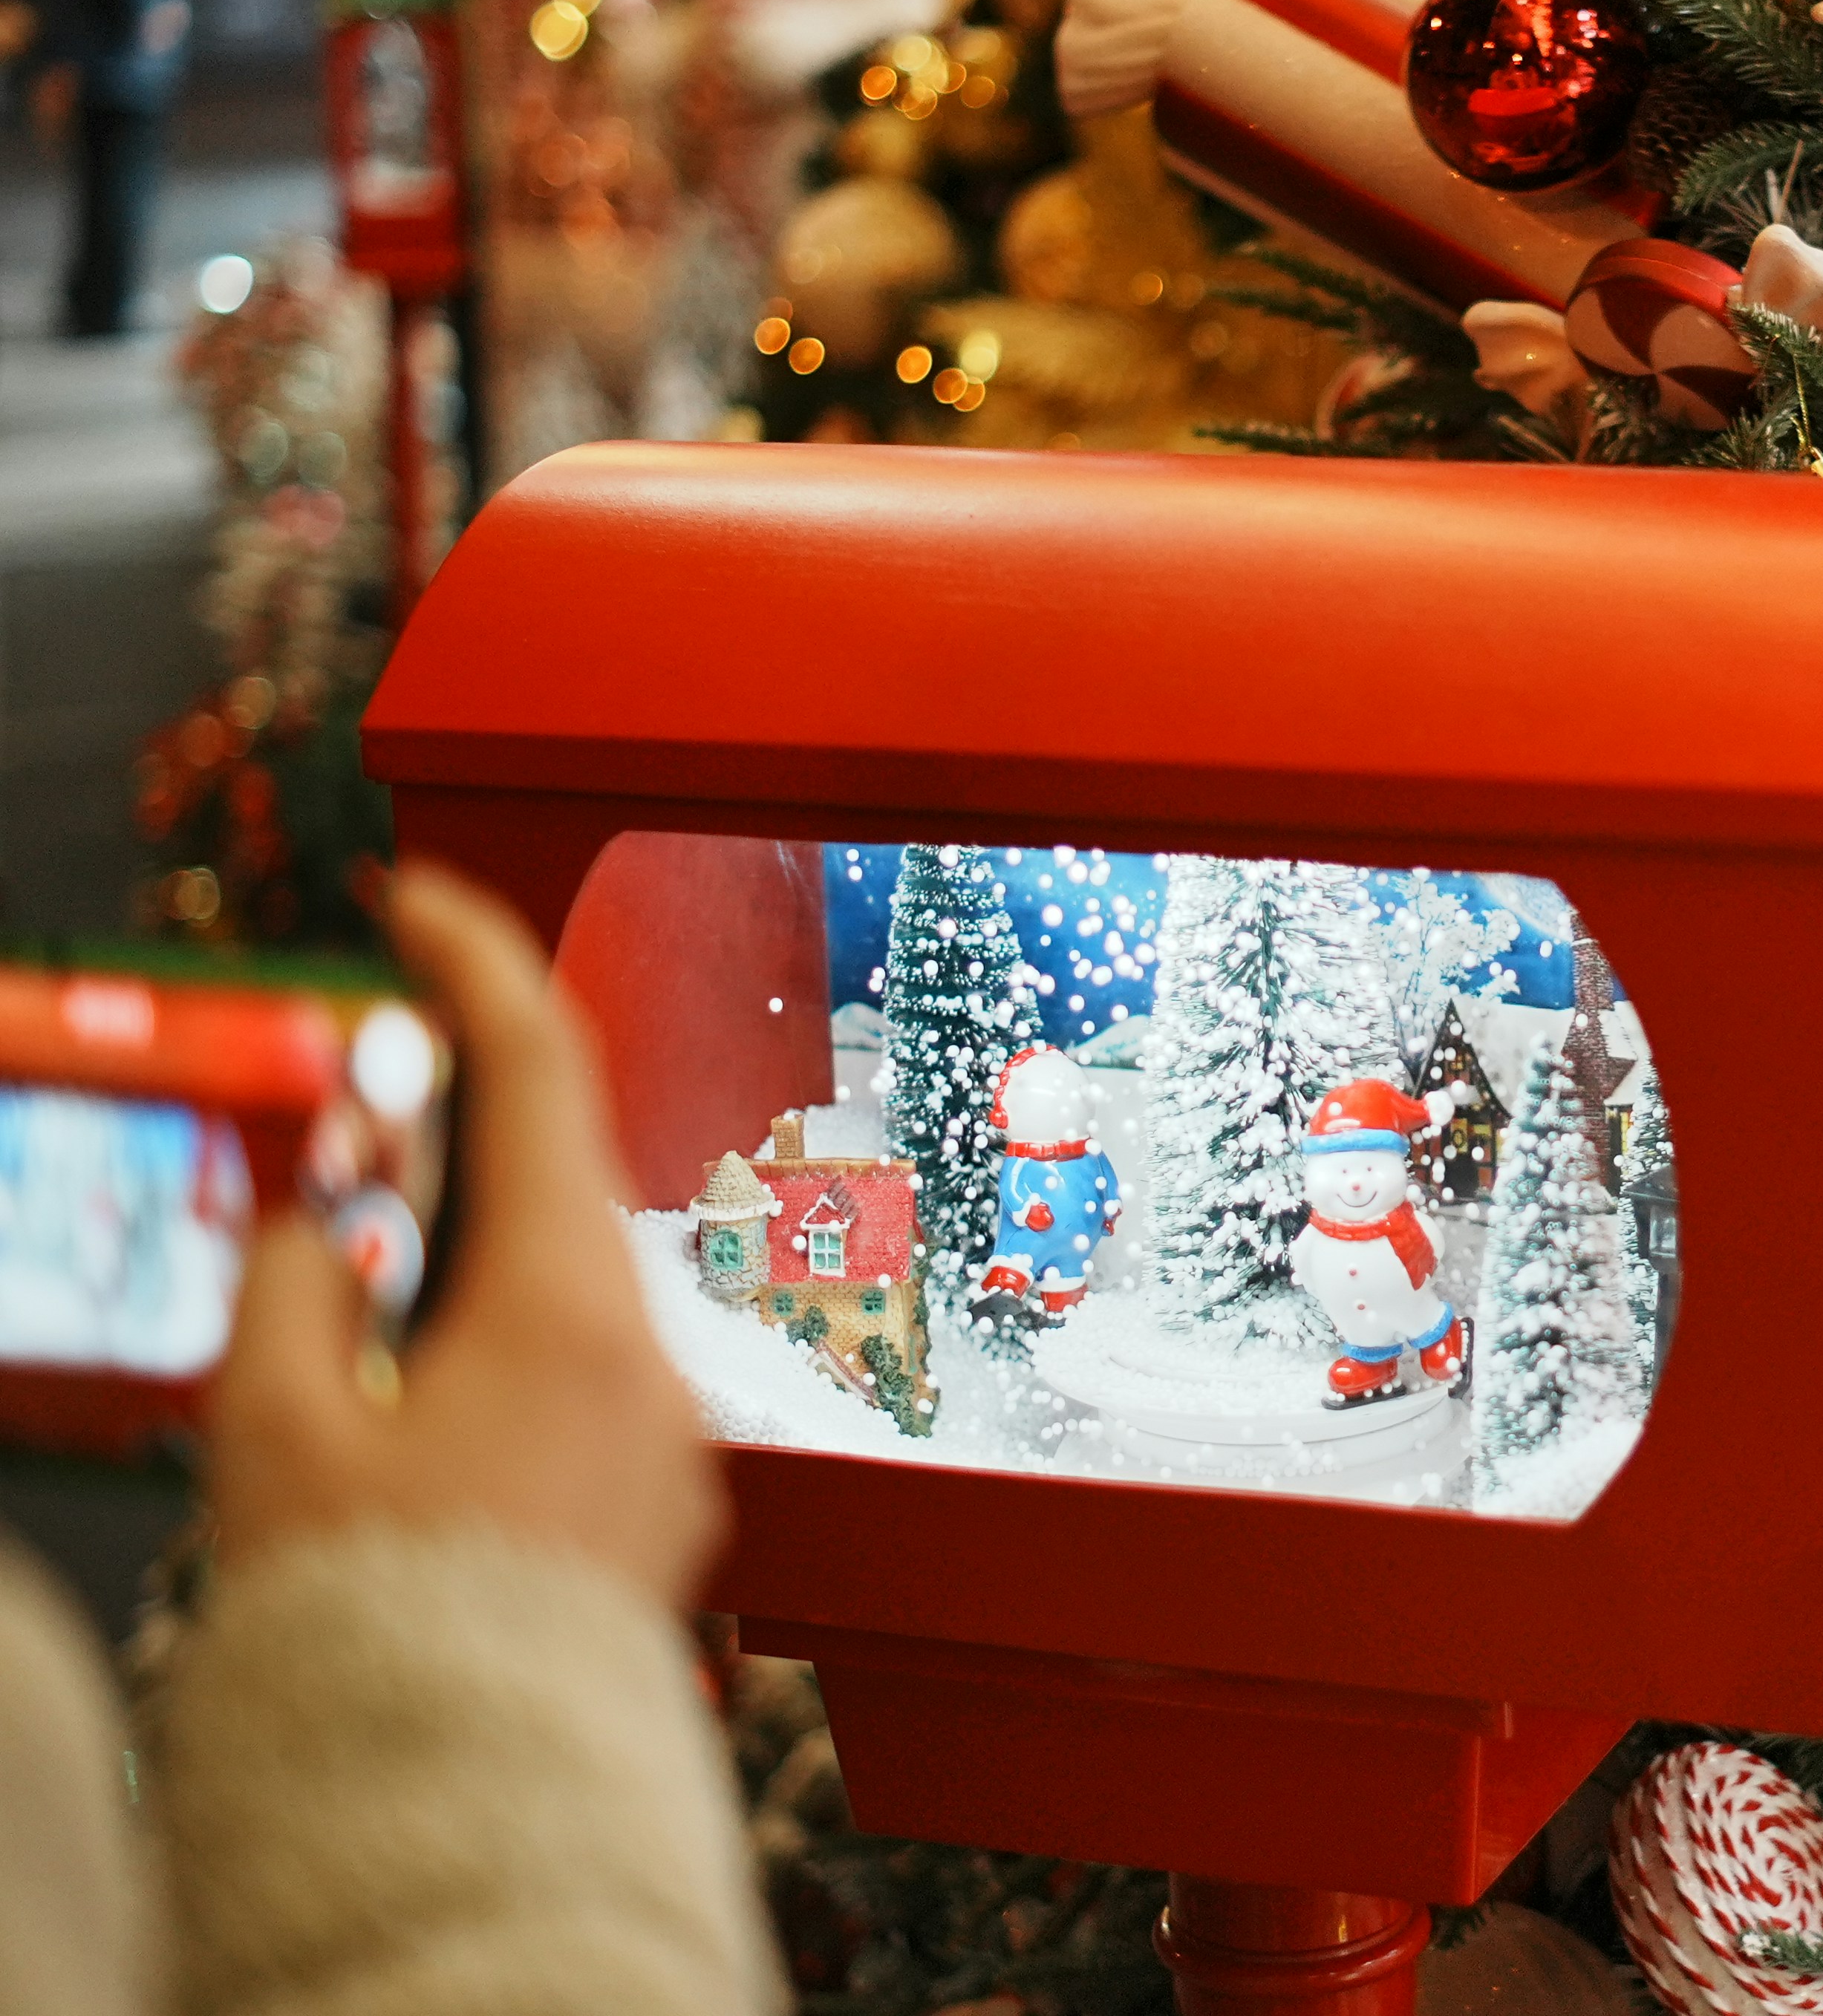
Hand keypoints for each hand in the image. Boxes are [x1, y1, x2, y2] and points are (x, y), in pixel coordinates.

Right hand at [208, 862, 722, 1609]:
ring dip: (470, 1279)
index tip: (417, 897)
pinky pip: (588, 1382)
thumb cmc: (373, 1625)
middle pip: (553, 1184)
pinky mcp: (669, 1499)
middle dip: (447, 1150)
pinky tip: (432, 1428)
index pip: (536, 1068)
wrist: (463, 1799)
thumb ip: (301, 1266)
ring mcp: (673, 1433)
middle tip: (345, 1143)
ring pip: (567, 1291)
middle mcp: (652, 1356)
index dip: (471, 956)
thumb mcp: (275, 1423)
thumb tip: (333, 1186)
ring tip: (369, 1340)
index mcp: (568, 1307)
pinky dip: (508, 1364)